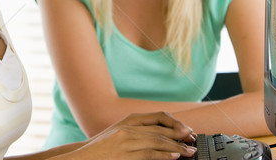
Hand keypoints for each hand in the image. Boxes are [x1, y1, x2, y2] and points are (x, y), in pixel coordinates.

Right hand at [68, 112, 196, 158]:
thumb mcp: (118, 138)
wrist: (81, 158)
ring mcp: (126, 141)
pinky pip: (148, 154)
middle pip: (160, 130)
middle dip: (179, 136)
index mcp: (129, 123)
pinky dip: (163, 155)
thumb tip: (155, 140)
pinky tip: (173, 157)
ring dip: (176, 147)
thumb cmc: (100, 151)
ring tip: (189, 152)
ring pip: (157, 141)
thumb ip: (135, 136)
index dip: (174, 126)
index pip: (157, 120)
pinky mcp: (125, 154)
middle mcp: (129, 129)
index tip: (188, 132)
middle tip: (194, 142)